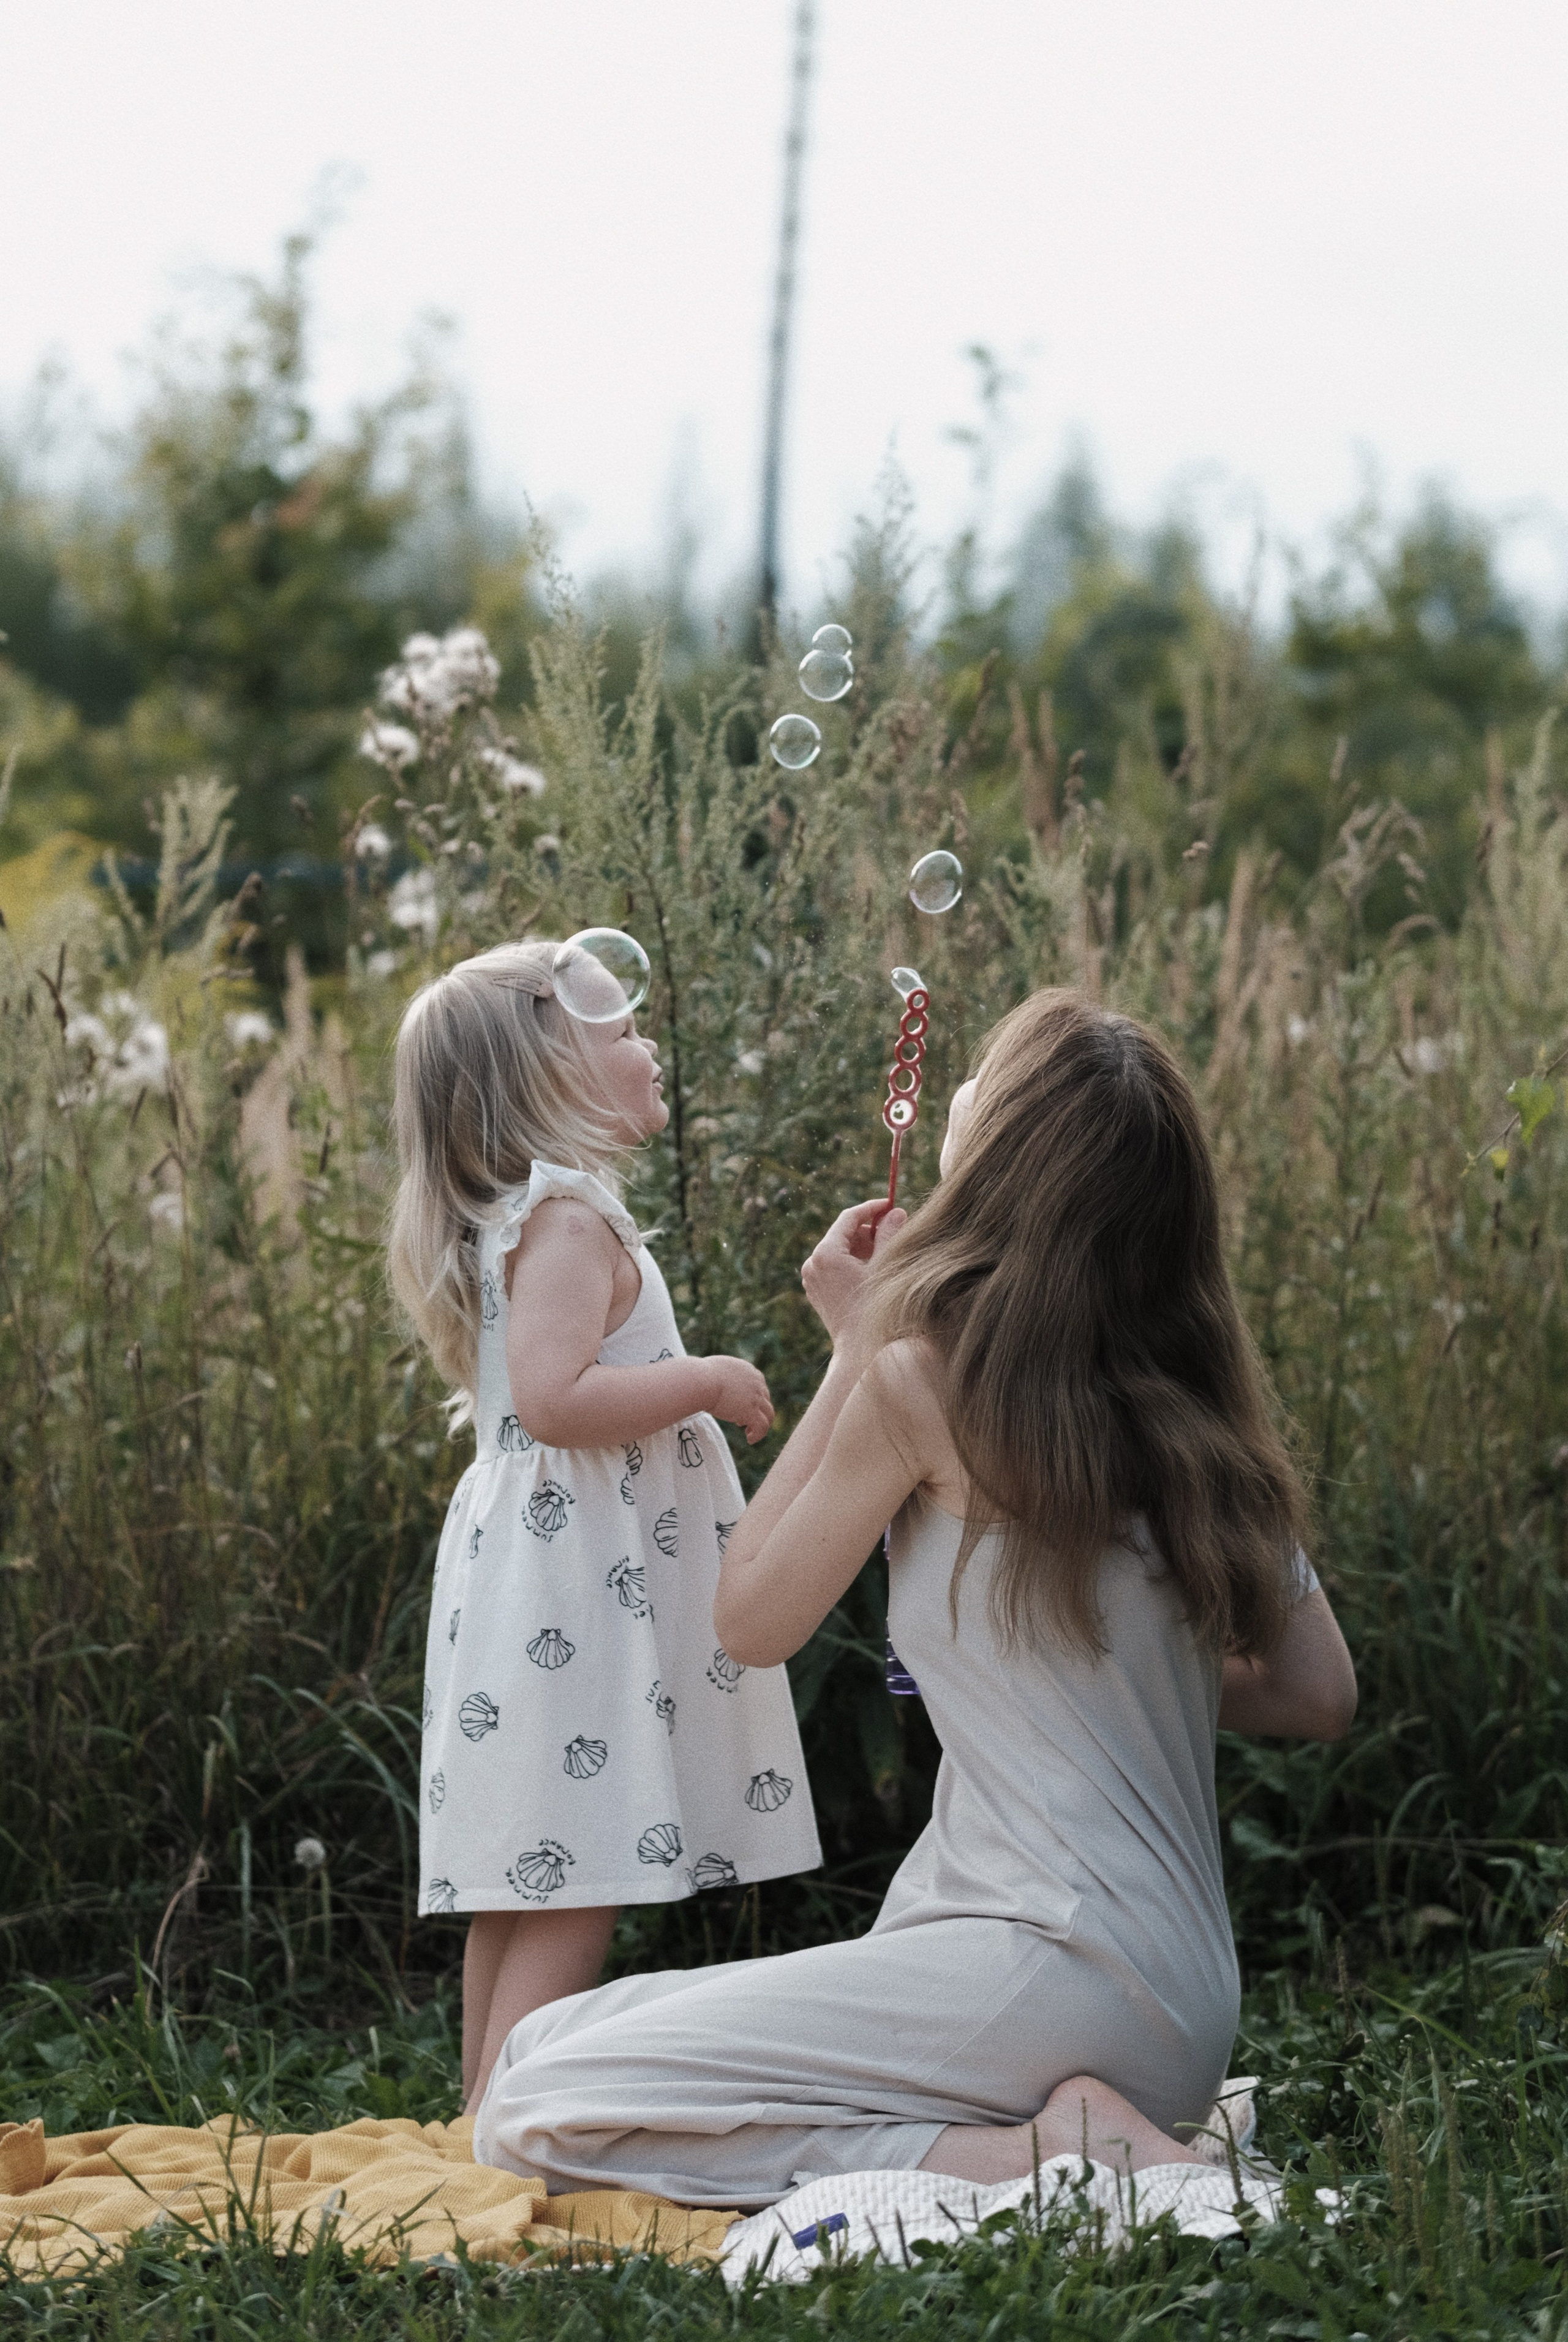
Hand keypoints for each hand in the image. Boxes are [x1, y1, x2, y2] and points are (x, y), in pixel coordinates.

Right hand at [703, 1355, 774, 1445]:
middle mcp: (757, 1383)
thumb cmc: (700, 1376)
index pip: (759, 1387)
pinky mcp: (752, 1411)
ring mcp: (756, 1397)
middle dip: (755, 1412)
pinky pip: (762, 1427)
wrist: (701, 1381)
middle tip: (740, 1422)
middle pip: (765, 1401)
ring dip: (760, 1425)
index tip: (740, 1408)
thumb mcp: (717, 1370)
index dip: (752, 1400)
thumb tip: (713, 1383)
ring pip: (768, 1415)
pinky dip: (758, 1435)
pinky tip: (749, 1440)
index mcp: (749, 1371)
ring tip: (749, 1434)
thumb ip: (722, 1376)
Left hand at [801, 1199, 907, 1348]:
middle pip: (843, 1233)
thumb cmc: (874, 1309)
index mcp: (826, 1253)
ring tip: (887, 1254)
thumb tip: (896, 1211)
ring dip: (863, 1247)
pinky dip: (852, 1262)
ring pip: (839, 1249)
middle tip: (895, 1231)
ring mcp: (811, 1277)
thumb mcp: (884, 1268)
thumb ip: (888, 1235)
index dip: (871, 1208)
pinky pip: (834, 1265)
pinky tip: (873, 1271)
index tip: (890, 1205)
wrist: (858, 1349)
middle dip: (869, 1230)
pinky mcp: (816, 1289)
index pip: (849, 1217)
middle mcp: (812, 1262)